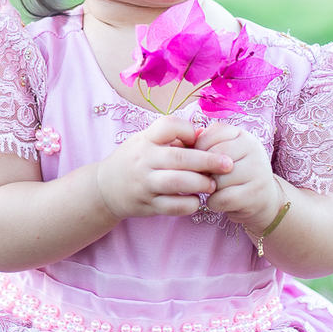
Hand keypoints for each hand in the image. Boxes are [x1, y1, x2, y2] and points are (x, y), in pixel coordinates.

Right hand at [96, 116, 233, 220]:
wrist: (105, 188)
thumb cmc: (134, 160)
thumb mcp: (146, 141)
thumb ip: (174, 138)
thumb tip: (205, 135)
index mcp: (145, 140)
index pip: (168, 126)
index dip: (188, 130)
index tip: (198, 138)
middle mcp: (144, 160)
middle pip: (179, 157)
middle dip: (208, 161)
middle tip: (228, 164)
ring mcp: (144, 184)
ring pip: (177, 183)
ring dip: (200, 184)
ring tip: (212, 185)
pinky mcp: (147, 205)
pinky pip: (172, 206)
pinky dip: (189, 204)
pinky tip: (197, 201)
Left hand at [194, 122, 284, 233]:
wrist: (262, 199)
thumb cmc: (234, 174)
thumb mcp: (223, 154)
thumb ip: (205, 144)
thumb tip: (186, 140)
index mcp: (243, 135)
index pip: (212, 135)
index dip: (199, 149)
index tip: (200, 161)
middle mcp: (254, 149)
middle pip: (214, 157)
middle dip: (204, 171)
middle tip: (205, 178)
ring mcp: (258, 171)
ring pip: (218, 180)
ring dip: (209, 189)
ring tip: (214, 190)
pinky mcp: (256, 194)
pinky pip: (223, 198)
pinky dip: (214, 203)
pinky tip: (217, 201)